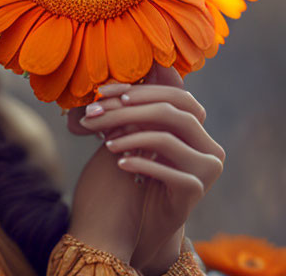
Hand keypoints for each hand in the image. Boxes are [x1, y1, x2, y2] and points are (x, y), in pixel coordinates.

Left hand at [67, 64, 224, 274]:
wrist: (146, 219)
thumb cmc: (139, 172)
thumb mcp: (137, 136)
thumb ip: (133, 111)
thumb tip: (107, 85)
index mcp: (197, 127)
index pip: (176, 95)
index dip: (140, 89)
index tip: (106, 92)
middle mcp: (209, 145)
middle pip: (170, 113)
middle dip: (127, 111)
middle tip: (95, 113)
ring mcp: (207, 168)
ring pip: (166, 140)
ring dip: (129, 137)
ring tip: (104, 142)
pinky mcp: (195, 190)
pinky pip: (166, 171)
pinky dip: (138, 163)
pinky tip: (118, 163)